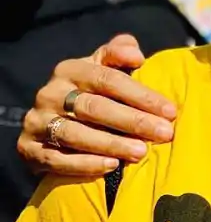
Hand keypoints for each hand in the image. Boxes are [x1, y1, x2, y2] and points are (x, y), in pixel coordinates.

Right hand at [17, 35, 175, 176]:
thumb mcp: (102, 69)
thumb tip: (136, 54)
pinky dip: (85, 164)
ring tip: (141, 152)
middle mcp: (49, 93)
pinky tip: (112, 167)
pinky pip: (57, 159)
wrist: (49, 126)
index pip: (108, 79)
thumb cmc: (90, 94)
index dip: (141, 95)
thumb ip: (118, 54)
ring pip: (76, 134)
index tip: (170, 111)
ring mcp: (36, 121)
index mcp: (70, 69)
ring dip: (112, 144)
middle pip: (95, 107)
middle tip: (164, 133)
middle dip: (133, 121)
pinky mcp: (28, 148)